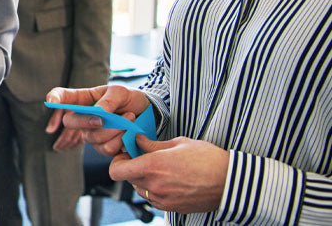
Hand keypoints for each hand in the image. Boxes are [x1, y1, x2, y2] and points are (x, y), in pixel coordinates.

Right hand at [46, 84, 149, 156]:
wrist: (147, 115)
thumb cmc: (129, 99)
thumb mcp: (120, 92)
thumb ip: (108, 100)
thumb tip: (98, 113)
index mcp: (82, 99)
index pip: (61, 97)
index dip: (54, 99)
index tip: (52, 102)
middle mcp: (82, 118)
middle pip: (70, 123)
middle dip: (86, 121)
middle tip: (104, 118)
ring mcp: (91, 134)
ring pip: (92, 138)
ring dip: (114, 129)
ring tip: (129, 117)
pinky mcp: (103, 148)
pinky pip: (106, 148)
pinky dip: (120, 139)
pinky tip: (129, 131)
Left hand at [110, 135, 228, 213]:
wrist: (231, 182)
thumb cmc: (208, 159)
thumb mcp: (178, 143)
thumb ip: (152, 144)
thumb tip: (136, 140)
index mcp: (152, 166)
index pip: (116, 170)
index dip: (118, 161)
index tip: (127, 153)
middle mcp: (154, 186)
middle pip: (127, 178)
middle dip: (131, 167)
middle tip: (144, 157)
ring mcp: (163, 200)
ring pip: (140, 189)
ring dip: (143, 179)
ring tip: (161, 169)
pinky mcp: (172, 208)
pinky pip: (153, 199)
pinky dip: (155, 189)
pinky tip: (169, 180)